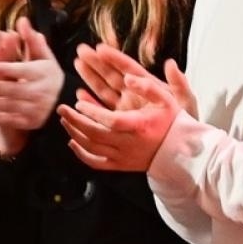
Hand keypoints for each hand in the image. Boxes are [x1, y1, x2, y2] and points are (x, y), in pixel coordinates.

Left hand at [0, 17, 63, 155]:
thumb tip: (21, 20)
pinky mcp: (30, 122)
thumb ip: (31, 40)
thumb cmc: (46, 74)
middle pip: (13, 90)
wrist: (60, 102)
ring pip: (9, 106)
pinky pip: (11, 120)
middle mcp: (41, 92)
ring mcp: (36, 109)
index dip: (7, 69)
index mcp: (43, 73)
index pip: (23, 71)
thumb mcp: (43, 56)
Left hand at [58, 61, 186, 172]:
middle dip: (75, 120)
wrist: (180, 153)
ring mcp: (123, 157)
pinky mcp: (120, 166)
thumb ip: (148, 86)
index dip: (92, 112)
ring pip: (92, 148)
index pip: (110, 120)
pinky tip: (72, 142)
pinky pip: (95, 163)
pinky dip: (81, 154)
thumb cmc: (172, 122)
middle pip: (95, 134)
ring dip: (75, 133)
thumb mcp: (166, 99)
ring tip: (64, 120)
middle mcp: (129, 144)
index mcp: (139, 126)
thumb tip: (128, 77)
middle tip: (62, 108)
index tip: (78, 103)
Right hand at [75, 46, 197, 115]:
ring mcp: (125, 107)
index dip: (114, 58)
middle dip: (96, 62)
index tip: (100, 48)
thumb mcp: (186, 101)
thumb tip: (171, 64)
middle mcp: (134, 94)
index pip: (128, 68)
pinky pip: (102, 109)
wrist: (180, 145)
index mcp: (148, 86)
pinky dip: (91, 102)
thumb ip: (179, 83)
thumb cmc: (185, 122)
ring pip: (104, 89)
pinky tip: (80, 95)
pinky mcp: (120, 121)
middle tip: (81, 50)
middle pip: (111, 75)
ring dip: (90, 77)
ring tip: (77, 64)